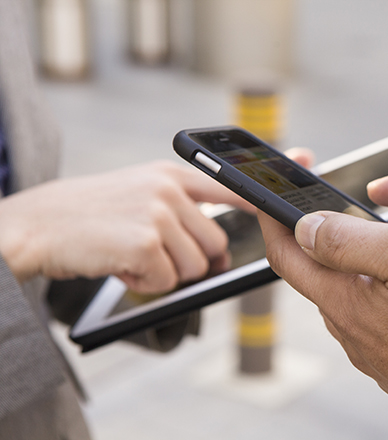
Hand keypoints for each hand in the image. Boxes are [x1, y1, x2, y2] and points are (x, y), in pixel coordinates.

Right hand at [0, 161, 249, 291]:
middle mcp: (168, 190)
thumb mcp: (139, 193)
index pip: (229, 187)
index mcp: (170, 175)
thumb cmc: (90, 215)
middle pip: (215, 244)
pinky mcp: (144, 243)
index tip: (274, 207)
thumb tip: (218, 250)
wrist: (37, 225)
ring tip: (132, 257)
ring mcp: (157, 214)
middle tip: (156, 256)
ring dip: (165, 274)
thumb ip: (180, 209)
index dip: (256, 201)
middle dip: (191, 261)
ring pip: (195, 266)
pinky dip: (146, 284)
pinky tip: (121, 267)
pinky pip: (168, 281)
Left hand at [258, 210, 387, 421]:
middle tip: (340, 214)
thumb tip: (306, 229)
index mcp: (344, 302)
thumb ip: (348, 239)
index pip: (288, 258)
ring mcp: (381, 358)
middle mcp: (354, 335)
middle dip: (321, 244)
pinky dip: (386, 298)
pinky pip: (384, 325)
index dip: (274, 223)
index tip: (269, 200)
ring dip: (359, 271)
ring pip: (355, 302)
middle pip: (321, 279)